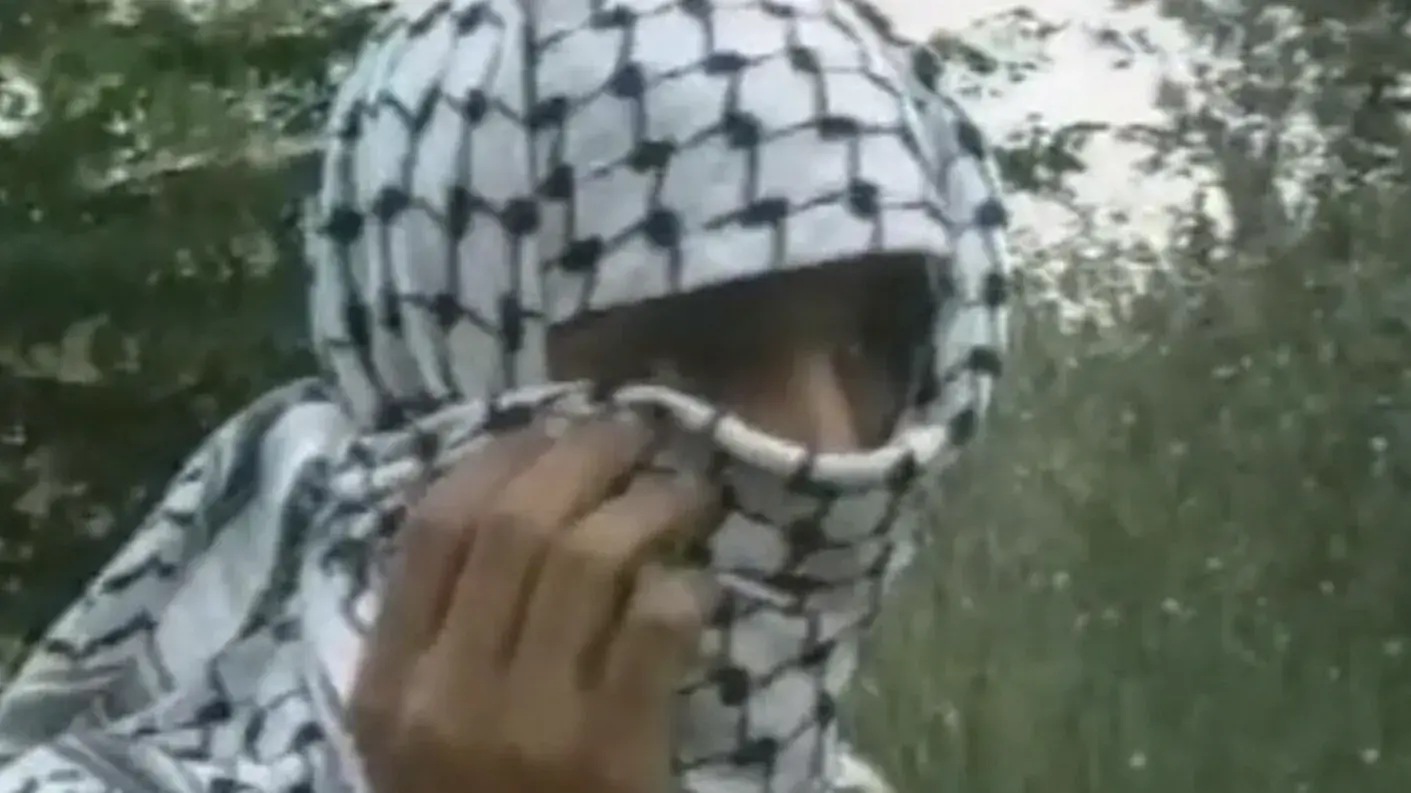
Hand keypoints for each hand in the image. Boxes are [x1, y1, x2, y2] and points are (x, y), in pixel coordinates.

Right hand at [349, 415, 719, 792]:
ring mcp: (536, 727)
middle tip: (633, 434)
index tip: (547, 430)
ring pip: (590, 558)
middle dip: (584, 456)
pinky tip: (696, 588)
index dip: (500, 455)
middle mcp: (451, 696)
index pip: (434, 527)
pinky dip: (683, 589)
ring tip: (684, 492)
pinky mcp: (618, 756)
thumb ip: (440, 631)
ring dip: (648, 505)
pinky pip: (657, 628)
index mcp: (389, 684)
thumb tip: (511, 498)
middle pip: (517, 523)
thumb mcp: (419, 732)